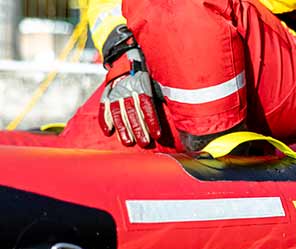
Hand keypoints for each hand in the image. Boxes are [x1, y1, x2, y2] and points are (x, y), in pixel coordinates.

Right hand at [98, 28, 160, 147]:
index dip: (151, 119)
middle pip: (132, 110)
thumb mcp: (159, 75)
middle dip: (138, 128)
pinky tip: (108, 132)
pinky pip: (104, 106)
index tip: (157, 134)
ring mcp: (116, 88)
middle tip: (144, 143)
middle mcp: (127, 85)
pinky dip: (105, 119)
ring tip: (128, 142)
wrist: (128, 50)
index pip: (146, 103)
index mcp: (142, 81)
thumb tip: (183, 107)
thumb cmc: (150, 67)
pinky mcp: (108, 90)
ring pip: (118, 111)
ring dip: (123, 128)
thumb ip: (166, 90)